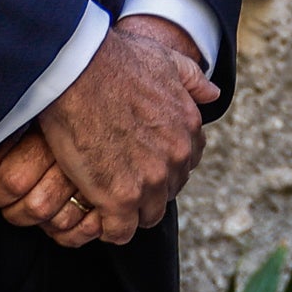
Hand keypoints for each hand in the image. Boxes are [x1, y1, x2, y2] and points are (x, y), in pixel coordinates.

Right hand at [0, 15, 218, 245]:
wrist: (78, 70)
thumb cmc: (115, 60)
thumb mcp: (165, 60)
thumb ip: (192, 79)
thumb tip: (213, 94)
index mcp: (188, 126)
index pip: (188, 161)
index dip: (166, 164)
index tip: (143, 161)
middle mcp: (176, 157)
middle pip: (168, 191)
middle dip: (148, 189)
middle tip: (119, 181)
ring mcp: (150, 181)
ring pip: (147, 215)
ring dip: (130, 211)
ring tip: (105, 200)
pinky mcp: (119, 198)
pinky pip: (120, 231)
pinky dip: (109, 227)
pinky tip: (94, 214)